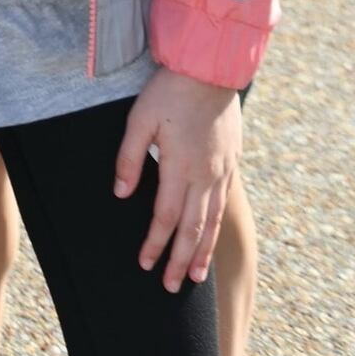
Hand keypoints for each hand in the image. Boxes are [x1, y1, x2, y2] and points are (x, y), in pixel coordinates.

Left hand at [115, 68, 240, 292]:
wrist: (211, 68)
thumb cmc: (169, 91)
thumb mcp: (140, 119)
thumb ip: (129, 158)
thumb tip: (122, 195)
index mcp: (180, 167)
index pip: (165, 218)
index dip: (154, 244)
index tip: (144, 264)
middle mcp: (205, 176)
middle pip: (192, 229)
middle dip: (180, 261)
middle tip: (171, 287)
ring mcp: (222, 171)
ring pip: (212, 222)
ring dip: (202, 251)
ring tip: (197, 277)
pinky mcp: (232, 163)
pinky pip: (224, 204)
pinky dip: (217, 227)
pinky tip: (212, 236)